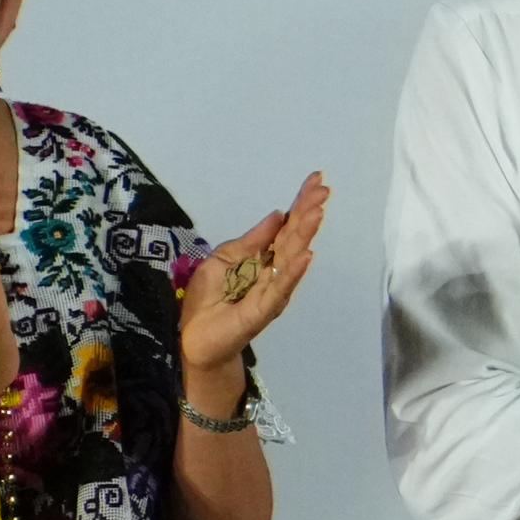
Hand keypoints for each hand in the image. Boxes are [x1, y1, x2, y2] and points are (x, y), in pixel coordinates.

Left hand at [180, 173, 330, 376]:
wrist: (194, 339)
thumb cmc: (206, 301)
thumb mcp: (222, 260)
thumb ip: (250, 241)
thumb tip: (277, 215)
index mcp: (263, 257)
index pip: (286, 226)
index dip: (300, 203)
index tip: (316, 179)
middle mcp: (274, 271)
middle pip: (295, 237)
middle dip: (309, 212)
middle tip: (324, 189)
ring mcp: (273, 290)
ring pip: (293, 258)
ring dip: (306, 235)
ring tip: (318, 212)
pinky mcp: (264, 309)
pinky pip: (281, 287)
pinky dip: (295, 272)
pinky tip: (307, 255)